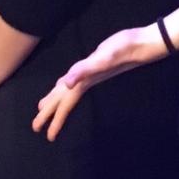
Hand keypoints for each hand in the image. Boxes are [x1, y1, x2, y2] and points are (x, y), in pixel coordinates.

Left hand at [31, 26, 159, 142]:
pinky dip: (68, 85)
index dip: (55, 118)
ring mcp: (91, 73)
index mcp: (84, 81)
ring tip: (46, 108)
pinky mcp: (95, 65)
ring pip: (69, 91)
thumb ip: (84, 70)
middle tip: (36, 128)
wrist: (142, 43)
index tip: (46, 135)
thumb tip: (66, 84)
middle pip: (64, 100)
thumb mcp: (103, 59)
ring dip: (58, 101)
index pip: (65, 104)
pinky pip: (77, 80)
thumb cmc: (123, 50)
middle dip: (51, 114)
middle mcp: (86, 80)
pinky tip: (68, 83)